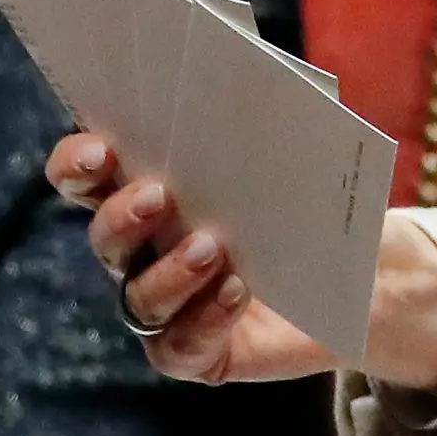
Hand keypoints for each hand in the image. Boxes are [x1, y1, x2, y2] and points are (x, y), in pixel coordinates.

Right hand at [45, 134, 436, 396]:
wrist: (359, 277)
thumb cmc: (312, 205)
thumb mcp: (293, 157)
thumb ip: (260, 124)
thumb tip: (250, 83)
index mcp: (148, 192)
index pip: (85, 177)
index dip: (77, 163)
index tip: (100, 149)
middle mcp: (143, 252)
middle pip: (105, 236)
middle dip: (122, 214)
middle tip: (159, 194)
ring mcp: (165, 306)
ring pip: (139, 297)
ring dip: (170, 271)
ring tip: (211, 247)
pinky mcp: (194, 352)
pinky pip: (180, 345)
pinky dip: (205, 318)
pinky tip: (236, 291)